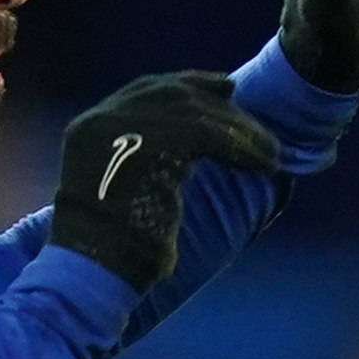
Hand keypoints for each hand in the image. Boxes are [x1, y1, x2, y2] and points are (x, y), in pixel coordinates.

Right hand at [45, 74, 279, 292]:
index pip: (145, 92)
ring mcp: (119, 131)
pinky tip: (263, 163)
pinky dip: (240, 147)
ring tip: (270, 153)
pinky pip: (205, 134)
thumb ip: (148, 162)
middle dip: (218, 102)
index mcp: (89, 129)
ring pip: (193, 112)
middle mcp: (100, 122)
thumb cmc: (114, 250)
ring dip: (238, 130)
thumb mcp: (125, 192)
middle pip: (170, 94)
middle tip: (256, 121)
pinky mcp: (145, 147)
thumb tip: (191, 150)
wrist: (94, 273)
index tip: (224, 88)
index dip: (187, 86)